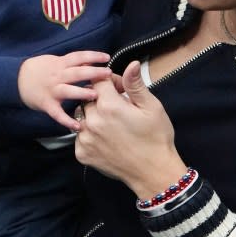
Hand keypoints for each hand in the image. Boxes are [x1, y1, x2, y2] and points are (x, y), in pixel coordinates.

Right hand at [18, 51, 112, 130]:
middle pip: (77, 72)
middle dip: (93, 72)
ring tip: (95, 95)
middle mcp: (57, 76)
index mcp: (60, 64)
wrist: (16, 79)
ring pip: (68, 90)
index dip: (93, 56)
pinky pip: (57, 114)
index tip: (106, 57)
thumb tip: (90, 61)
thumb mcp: (54, 61)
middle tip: (108, 73)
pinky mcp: (47, 104)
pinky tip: (77, 126)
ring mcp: (52, 91)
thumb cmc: (39, 69)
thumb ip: (71, 63)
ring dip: (82, 92)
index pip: (78, 57)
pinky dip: (66, 120)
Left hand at [74, 61, 188, 198]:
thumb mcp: (151, 107)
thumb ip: (135, 84)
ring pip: (81, 116)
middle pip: (87, 97)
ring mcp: (84, 139)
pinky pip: (79, 135)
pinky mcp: (82, 153)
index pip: (98, 80)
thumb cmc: (156, 137)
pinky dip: (89, 133)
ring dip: (93, 115)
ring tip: (111, 125)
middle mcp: (92, 121)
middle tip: (119, 109)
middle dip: (101, 98)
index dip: (110, 81)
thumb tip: (130, 64)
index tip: (122, 90)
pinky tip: (106, 138)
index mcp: (109, 106)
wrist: (153, 172)